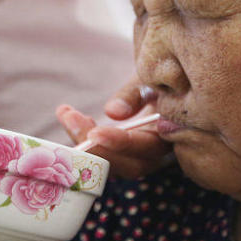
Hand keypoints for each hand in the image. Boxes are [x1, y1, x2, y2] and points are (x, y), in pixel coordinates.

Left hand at [56, 79, 171, 178]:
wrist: (168, 80)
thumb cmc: (161, 75)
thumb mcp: (151, 77)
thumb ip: (135, 94)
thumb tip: (112, 112)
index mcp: (173, 133)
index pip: (146, 147)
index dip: (120, 143)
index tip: (95, 133)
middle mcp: (159, 152)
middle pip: (128, 164)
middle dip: (95, 148)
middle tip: (71, 120)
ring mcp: (142, 156)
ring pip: (113, 163)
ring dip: (85, 142)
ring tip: (66, 114)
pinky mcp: (126, 153)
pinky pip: (105, 155)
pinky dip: (84, 138)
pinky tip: (70, 116)